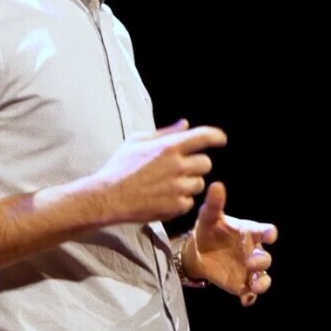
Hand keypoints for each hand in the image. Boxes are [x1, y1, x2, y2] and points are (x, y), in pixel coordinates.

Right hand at [94, 119, 226, 223]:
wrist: (109, 197)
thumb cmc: (120, 166)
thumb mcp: (138, 141)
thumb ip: (165, 132)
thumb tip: (185, 124)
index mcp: (169, 147)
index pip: (204, 136)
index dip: (217, 137)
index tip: (221, 140)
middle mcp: (178, 166)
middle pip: (206, 163)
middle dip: (197, 165)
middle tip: (181, 169)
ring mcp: (178, 187)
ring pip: (199, 184)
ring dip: (189, 183)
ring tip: (168, 185)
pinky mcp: (176, 206)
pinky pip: (190, 202)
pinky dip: (181, 200)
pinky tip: (164, 198)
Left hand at [187, 182, 277, 306]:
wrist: (197, 251)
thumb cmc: (209, 229)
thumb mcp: (209, 216)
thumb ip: (214, 204)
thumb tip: (216, 185)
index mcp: (249, 232)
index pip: (264, 231)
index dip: (269, 233)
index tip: (270, 235)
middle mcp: (253, 251)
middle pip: (265, 258)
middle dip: (261, 261)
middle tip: (251, 262)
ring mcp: (248, 269)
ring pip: (263, 278)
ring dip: (262, 283)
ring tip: (255, 286)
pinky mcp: (240, 284)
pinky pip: (250, 293)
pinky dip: (250, 297)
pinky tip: (246, 299)